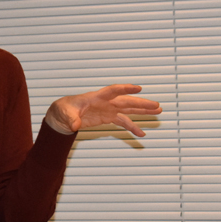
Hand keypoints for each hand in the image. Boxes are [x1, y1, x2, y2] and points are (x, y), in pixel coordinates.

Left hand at [45, 84, 161, 136]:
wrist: (62, 115)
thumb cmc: (63, 110)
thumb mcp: (64, 114)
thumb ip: (71, 119)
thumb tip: (74, 126)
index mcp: (95, 97)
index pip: (112, 90)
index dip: (125, 89)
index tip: (138, 88)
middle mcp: (105, 102)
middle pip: (126, 101)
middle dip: (141, 103)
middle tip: (157, 105)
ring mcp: (108, 109)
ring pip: (129, 109)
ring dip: (143, 111)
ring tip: (158, 112)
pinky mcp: (108, 117)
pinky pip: (123, 121)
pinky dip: (132, 127)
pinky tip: (141, 133)